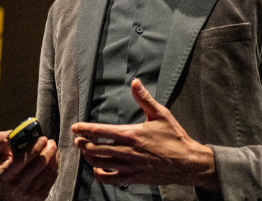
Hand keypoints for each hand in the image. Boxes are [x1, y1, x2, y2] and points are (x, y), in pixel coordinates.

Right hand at [0, 131, 58, 200]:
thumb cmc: (5, 173)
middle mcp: (18, 183)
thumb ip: (2, 141)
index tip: (42, 138)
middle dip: (48, 150)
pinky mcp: (41, 195)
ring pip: (48, 169)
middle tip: (50, 142)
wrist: (10, 198)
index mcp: (6, 173)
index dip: (35, 147)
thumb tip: (11, 132)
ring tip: (52, 148)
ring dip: (53, 156)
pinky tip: (54, 158)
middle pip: (40, 163)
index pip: (24, 158)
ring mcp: (31, 191)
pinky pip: (53, 176)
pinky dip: (56, 164)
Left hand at [71, 79, 219, 190]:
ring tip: (86, 151)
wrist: (186, 163)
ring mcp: (128, 166)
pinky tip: (98, 169)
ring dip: (89, 157)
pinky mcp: (132, 178)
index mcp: (130, 134)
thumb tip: (135, 82)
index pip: (100, 131)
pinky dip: (99, 174)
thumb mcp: (161, 115)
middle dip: (83, 144)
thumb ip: (144, 99)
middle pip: (94, 148)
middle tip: (79, 140)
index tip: (75, 127)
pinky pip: (109, 179)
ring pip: (99, 163)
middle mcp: (125, 151)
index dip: (84, 129)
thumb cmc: (174, 137)